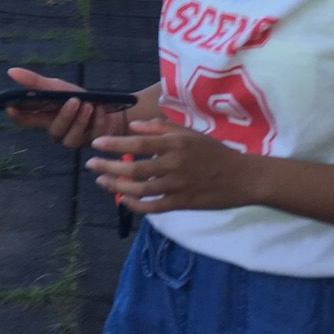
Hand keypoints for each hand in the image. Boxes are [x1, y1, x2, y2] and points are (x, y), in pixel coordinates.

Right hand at [3, 67, 128, 148]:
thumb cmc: (78, 97)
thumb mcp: (58, 87)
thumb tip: (11, 71)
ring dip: (82, 120)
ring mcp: (73, 139)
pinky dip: (98, 122)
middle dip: (65, 116)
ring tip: (90, 105)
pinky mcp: (90, 142)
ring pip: (72, 137)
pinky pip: (93, 136)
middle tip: (75, 100)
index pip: (25, 120)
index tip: (11, 107)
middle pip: (54, 130)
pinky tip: (101, 111)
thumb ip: (36, 82)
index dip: (17, 116)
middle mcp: (57, 131)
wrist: (107, 106)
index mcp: (45, 117)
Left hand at [90, 119, 261, 212]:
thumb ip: (161, 128)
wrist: (242, 178)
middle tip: (91, 165)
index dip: (115, 144)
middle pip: (134, 168)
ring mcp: (177, 187)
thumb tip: (134, 126)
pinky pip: (152, 207)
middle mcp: (174, 165)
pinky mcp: (181, 204)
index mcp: (175, 145)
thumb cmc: (213, 152)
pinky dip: (135, 205)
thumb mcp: (189, 133)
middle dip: (108, 167)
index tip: (96, 144)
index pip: (138, 144)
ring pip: (139, 190)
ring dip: (116, 187)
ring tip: (101, 181)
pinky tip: (122, 200)